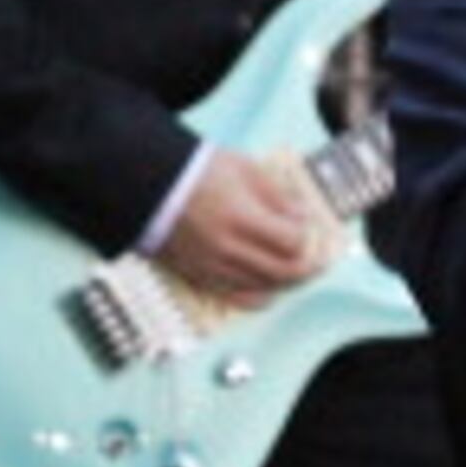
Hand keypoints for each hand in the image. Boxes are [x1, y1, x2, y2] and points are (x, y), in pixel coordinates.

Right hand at [152, 148, 329, 300]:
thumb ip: (276, 194)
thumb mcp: (242, 168)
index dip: (306, 238)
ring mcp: (213, 265)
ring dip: (285, 282)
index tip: (308, 230)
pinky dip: (259, 297)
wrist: (147, 185)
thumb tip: (302, 216)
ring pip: (263, 287)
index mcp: (240, 217)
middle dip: (307, 267)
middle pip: (283, 271)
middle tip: (318, 262)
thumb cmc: (194, 170)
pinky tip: (269, 290)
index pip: (291, 242)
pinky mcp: (199, 276)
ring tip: (295, 272)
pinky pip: (236, 298)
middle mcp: (228, 247)